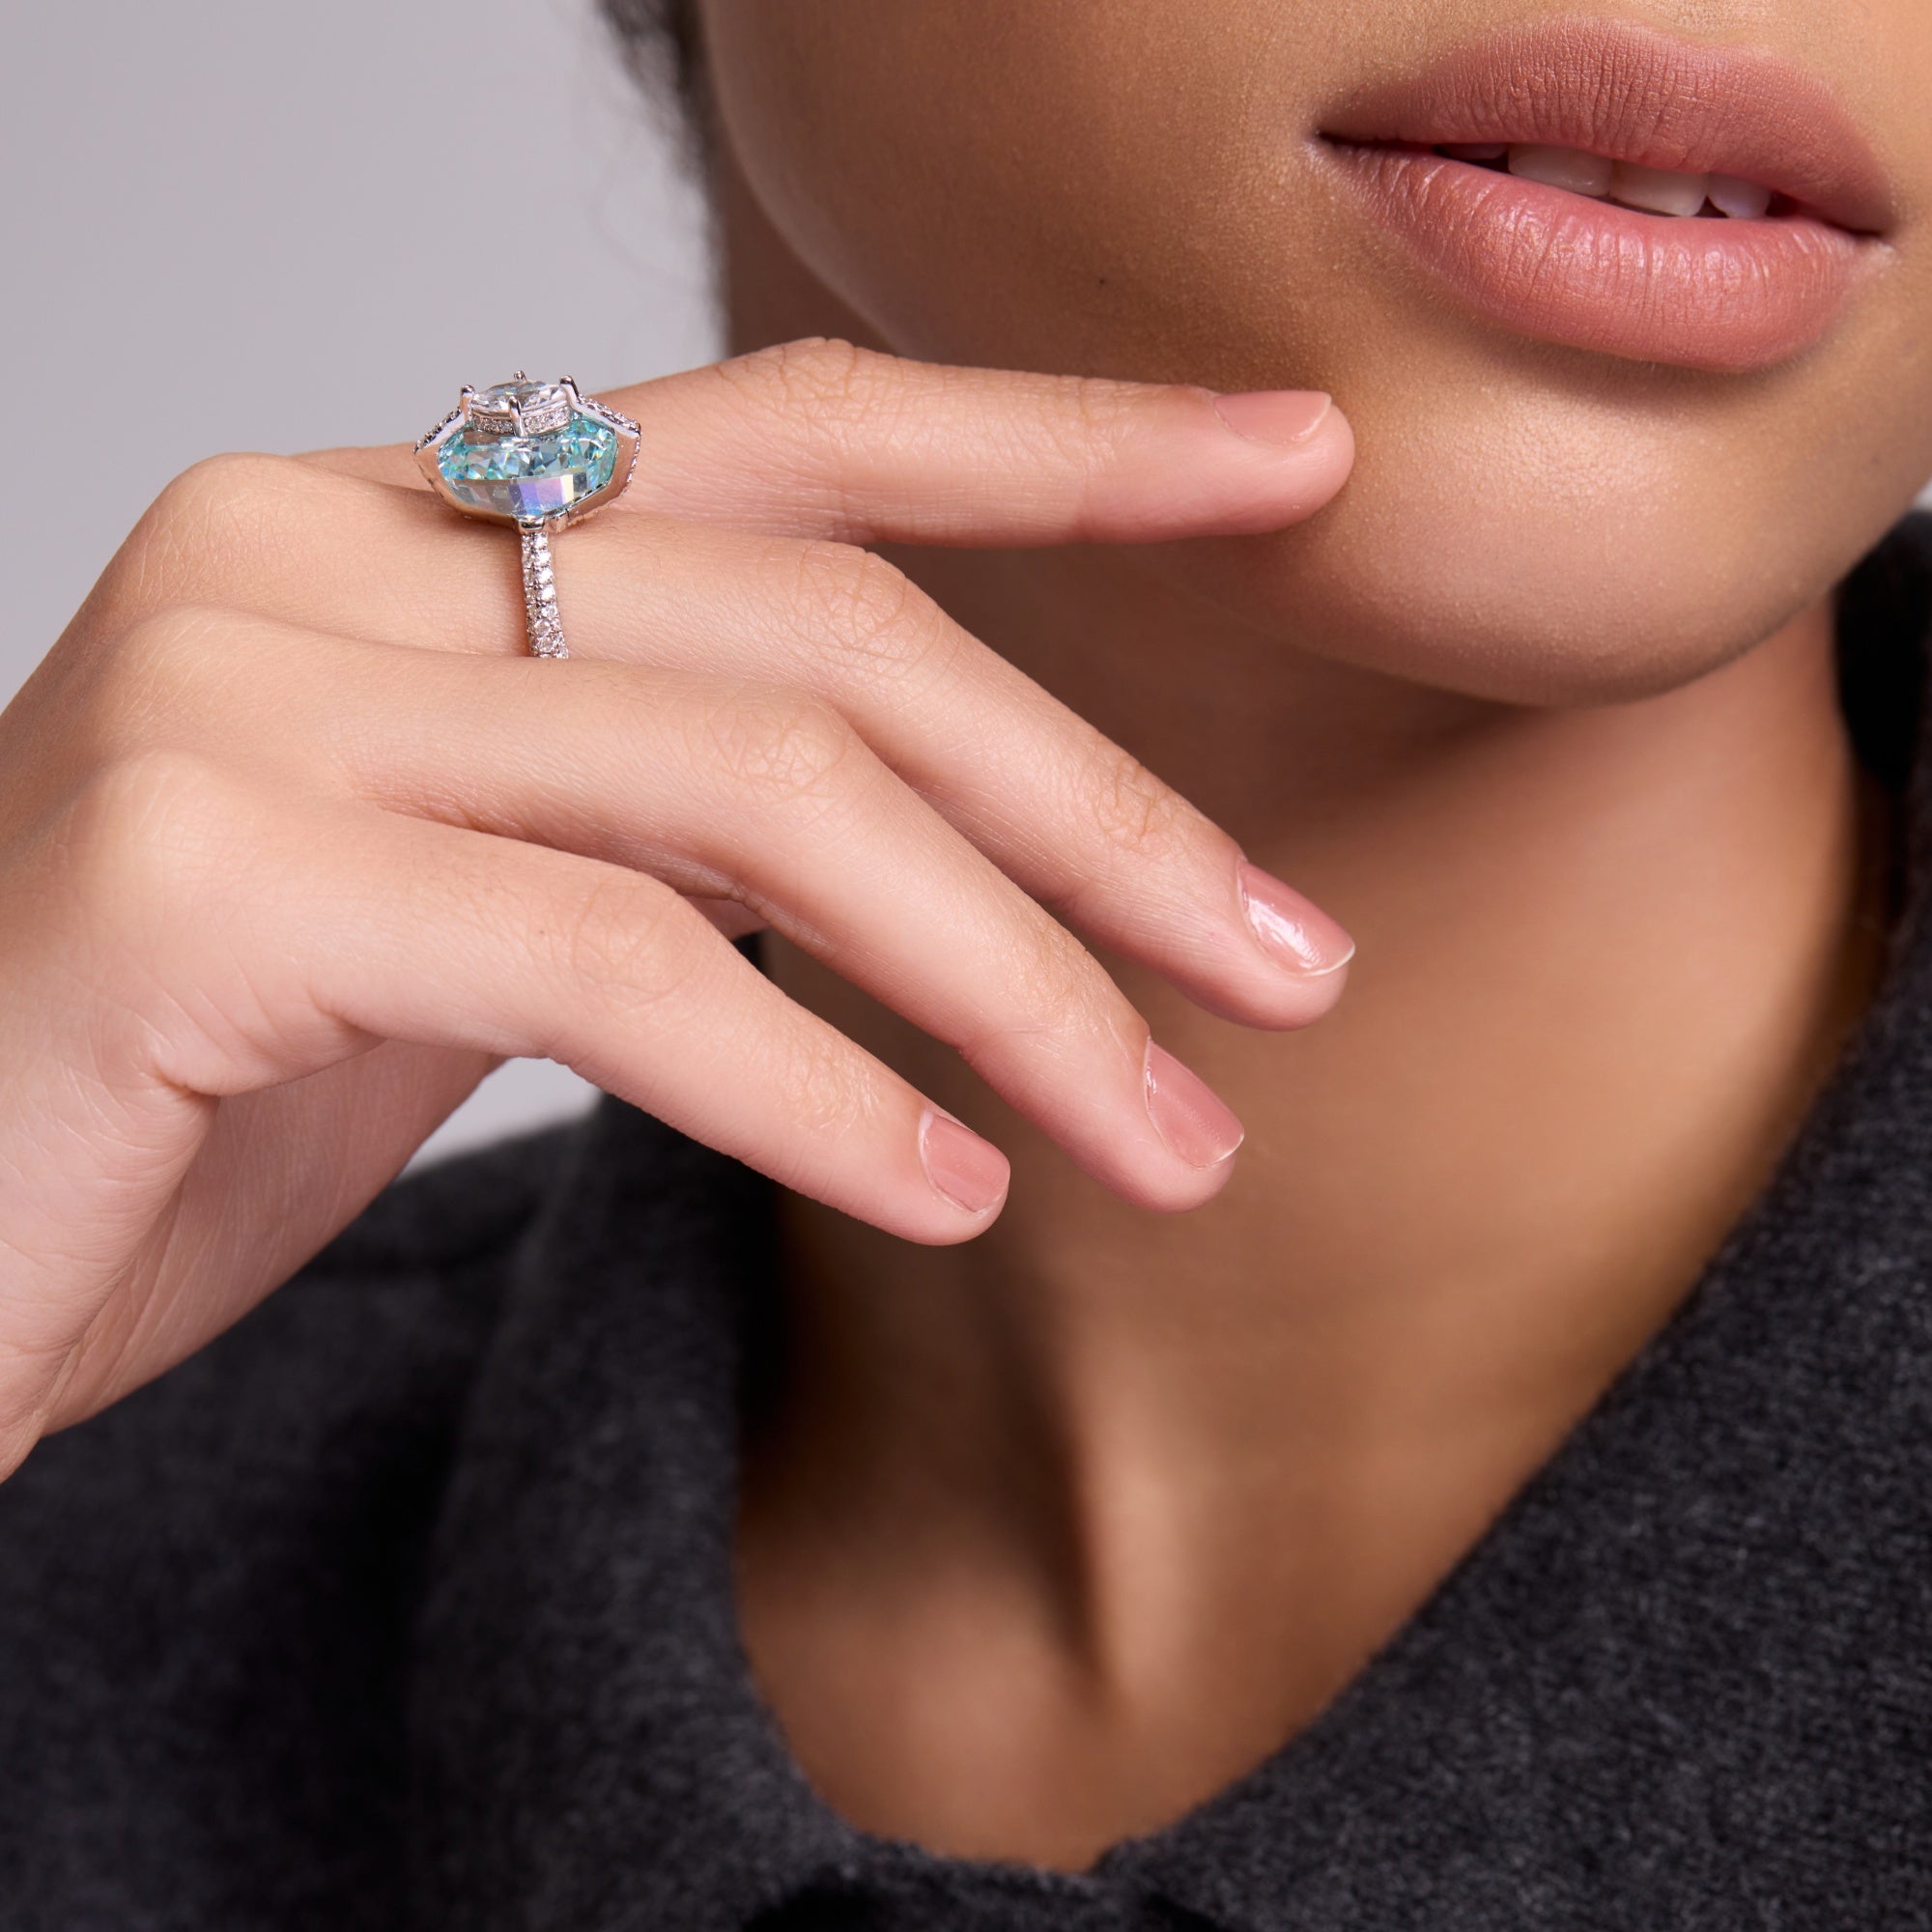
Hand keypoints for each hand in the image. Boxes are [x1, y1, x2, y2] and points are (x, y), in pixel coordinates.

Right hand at [0, 339, 1353, 1472]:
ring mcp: (243, 692)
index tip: (1289, 467)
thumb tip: (937, 843)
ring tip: (1167, 1139)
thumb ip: (651, 814)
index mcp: (391, 522)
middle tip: (1285, 973)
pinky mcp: (200, 874)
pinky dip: (822, 1092)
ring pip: (762, 793)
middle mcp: (310, 545)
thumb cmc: (188, 1082)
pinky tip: (948, 1191)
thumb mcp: (467, 898)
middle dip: (1098, 815)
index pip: (791, 433)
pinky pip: (619, 964)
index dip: (1064, 441)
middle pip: (828, 634)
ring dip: (1015, 984)